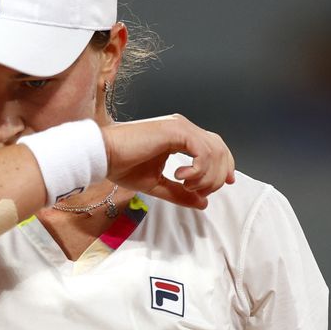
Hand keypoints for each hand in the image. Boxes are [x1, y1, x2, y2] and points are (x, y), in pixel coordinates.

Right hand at [101, 114, 234, 207]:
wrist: (103, 155)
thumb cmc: (122, 166)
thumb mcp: (157, 185)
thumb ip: (180, 193)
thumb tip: (203, 203)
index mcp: (179, 136)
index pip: (214, 146)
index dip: (226, 164)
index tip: (227, 183)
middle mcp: (183, 127)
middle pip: (220, 149)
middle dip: (218, 176)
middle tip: (198, 192)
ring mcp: (180, 127)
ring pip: (215, 151)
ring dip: (207, 176)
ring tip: (187, 185)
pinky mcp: (176, 130)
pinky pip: (203, 152)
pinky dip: (199, 170)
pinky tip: (182, 177)